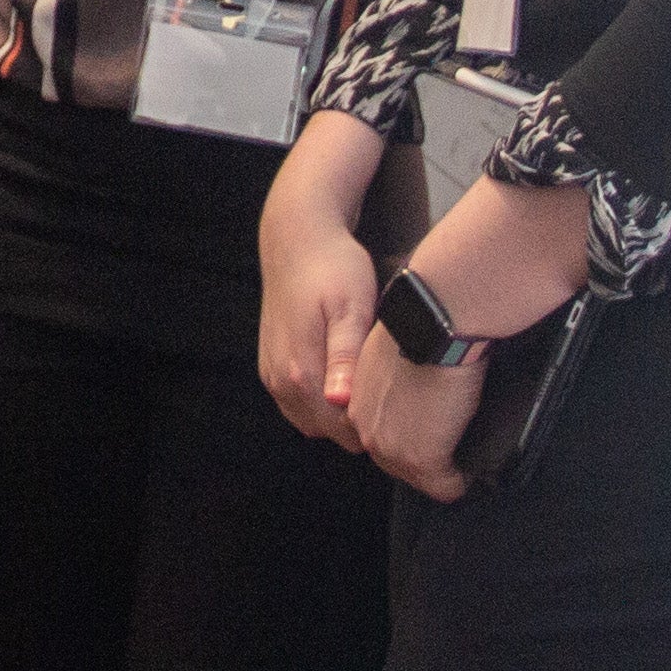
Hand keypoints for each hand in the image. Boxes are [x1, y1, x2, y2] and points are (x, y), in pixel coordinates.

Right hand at [256, 184, 380, 447]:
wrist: (297, 238)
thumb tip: (340, 402)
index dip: (376, 425)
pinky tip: (345, 378)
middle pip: (329, 433)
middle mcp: (280, 380)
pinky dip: (320, 403)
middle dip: (359, 424)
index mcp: (301, 371)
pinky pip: (297, 406)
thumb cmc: (334, 267)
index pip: (345, 432)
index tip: (401, 406)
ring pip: (312, 422)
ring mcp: (271, 375)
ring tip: (370, 386)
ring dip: (339, 416)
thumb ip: (344, 357)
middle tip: (390, 395)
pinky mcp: (269, 365)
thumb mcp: (351, 307)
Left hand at [345, 323, 485, 502]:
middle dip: (423, 458)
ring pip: (418, 477)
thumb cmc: (421, 325)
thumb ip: (391, 380)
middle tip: (449, 448)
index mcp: (357, 401)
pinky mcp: (423, 458)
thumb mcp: (389, 352)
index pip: (380, 436)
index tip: (430, 434)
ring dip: (440, 471)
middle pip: (396, 463)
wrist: (437, 320)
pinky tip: (469, 471)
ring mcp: (393, 447)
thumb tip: (411, 382)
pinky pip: (445, 487)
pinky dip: (459, 482)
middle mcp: (367, 428)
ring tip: (460, 462)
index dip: (408, 437)